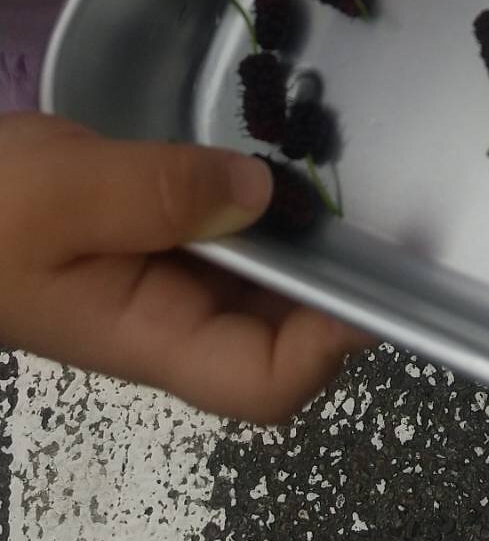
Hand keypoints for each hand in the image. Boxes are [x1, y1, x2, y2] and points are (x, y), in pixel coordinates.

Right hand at [0, 113, 368, 421]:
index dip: (329, 348)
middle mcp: (169, 319)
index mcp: (149, 336)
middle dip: (329, 281)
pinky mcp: (154, 237)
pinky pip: (226, 234)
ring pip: (258, 282)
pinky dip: (257, 204)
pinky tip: (272, 157)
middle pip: (279, 335)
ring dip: (299, 238)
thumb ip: (163, 191)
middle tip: (373, 199)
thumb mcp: (64, 193)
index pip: (262, 383)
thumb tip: (263, 195)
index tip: (372, 276)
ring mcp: (162, 280)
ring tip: (334, 168)